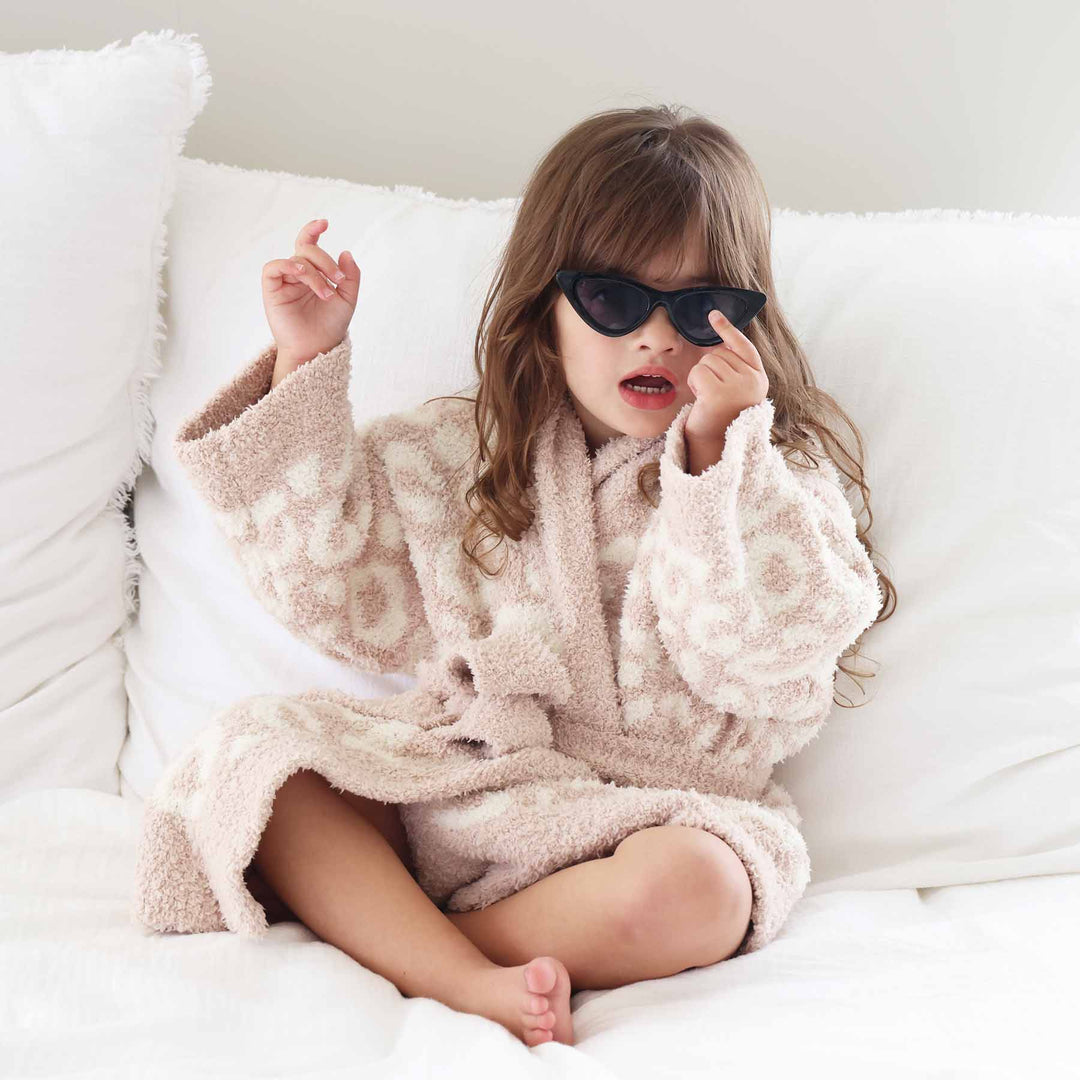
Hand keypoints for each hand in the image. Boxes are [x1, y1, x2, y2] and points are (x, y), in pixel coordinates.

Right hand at [261, 218, 359, 370]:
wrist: (317, 349)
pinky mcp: (271, 290)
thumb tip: (345, 252)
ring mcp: (284, 281)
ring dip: (315, 273)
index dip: (313, 229)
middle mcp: (297, 274)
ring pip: (296, 260)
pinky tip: (302, 274)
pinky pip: (273, 267)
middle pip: (307, 250)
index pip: (309, 244)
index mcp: (314, 273)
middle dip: (325, 261)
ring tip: (327, 293)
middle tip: (339, 280)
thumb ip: (351, 277)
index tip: (325, 223)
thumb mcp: (348, 299)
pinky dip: (288, 265)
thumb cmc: (330, 326)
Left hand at [684, 309, 769, 444]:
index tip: (713, 315)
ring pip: (707, 361)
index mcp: (759, 380)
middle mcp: (753, 382)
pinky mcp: (719, 394)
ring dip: (701, 378)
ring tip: (708, 399)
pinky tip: (701, 400)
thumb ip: (733, 368)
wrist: (714, 447)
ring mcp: (738, 388)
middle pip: (720, 353)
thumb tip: (716, 342)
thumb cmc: (721, 418)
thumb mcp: (734, 390)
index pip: (745, 347)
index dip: (728, 330)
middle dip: (710, 370)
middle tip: (714, 394)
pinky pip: (698, 372)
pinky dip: (694, 383)